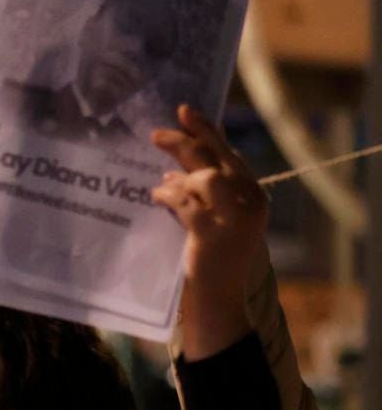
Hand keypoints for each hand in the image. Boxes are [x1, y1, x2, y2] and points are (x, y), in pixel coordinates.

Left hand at [150, 104, 265, 358]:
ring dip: (177, 178)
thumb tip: (173, 167)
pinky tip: (156, 196)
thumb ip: (199, 193)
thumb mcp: (211, 218)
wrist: (218, 298)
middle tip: (156, 134)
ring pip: (204, 178)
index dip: (208, 131)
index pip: (230, 153)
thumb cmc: (211, 258)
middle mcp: (250, 203)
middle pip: (216, 159)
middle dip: (186, 141)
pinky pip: (185, 202)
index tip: (186, 111)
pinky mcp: (213, 234)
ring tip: (160, 186)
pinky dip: (167, 195)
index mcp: (254, 195)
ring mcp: (234, 219)